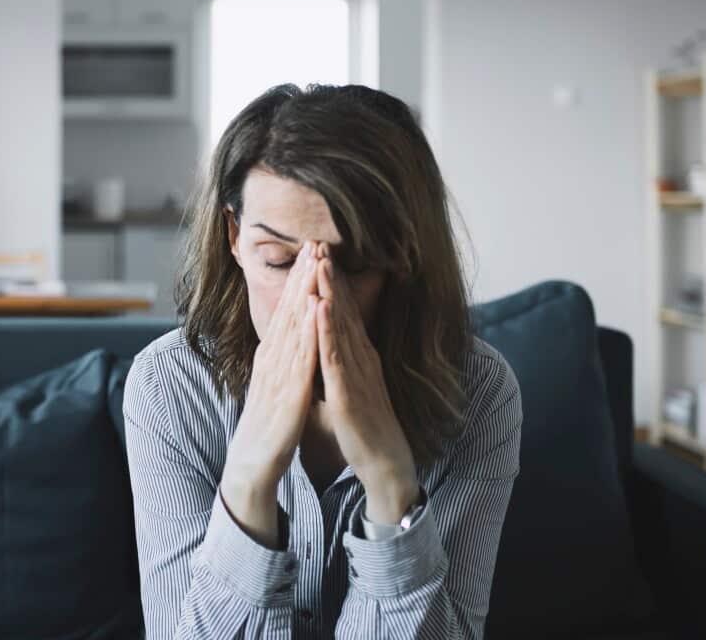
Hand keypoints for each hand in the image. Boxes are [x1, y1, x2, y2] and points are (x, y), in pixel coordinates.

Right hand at [221, 240, 321, 546]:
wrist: (252, 467)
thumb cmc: (269, 427)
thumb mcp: (279, 385)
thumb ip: (286, 360)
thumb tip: (294, 336)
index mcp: (274, 358)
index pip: (289, 312)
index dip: (300, 280)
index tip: (312, 250)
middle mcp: (273, 362)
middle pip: (290, 312)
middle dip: (303, 276)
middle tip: (314, 241)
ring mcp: (279, 378)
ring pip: (294, 330)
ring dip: (305, 296)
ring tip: (315, 266)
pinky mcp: (288, 399)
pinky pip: (300, 364)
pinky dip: (309, 337)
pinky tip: (317, 316)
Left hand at [315, 244, 418, 524]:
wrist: (386, 465)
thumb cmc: (364, 430)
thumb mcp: (347, 389)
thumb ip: (337, 367)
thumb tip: (322, 350)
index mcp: (358, 358)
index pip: (343, 312)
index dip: (331, 282)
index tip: (319, 253)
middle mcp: (361, 359)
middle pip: (343, 310)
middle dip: (330, 275)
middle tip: (319, 241)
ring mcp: (357, 373)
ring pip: (340, 326)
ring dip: (329, 292)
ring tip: (318, 261)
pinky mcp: (348, 393)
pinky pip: (336, 357)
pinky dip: (327, 330)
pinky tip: (319, 308)